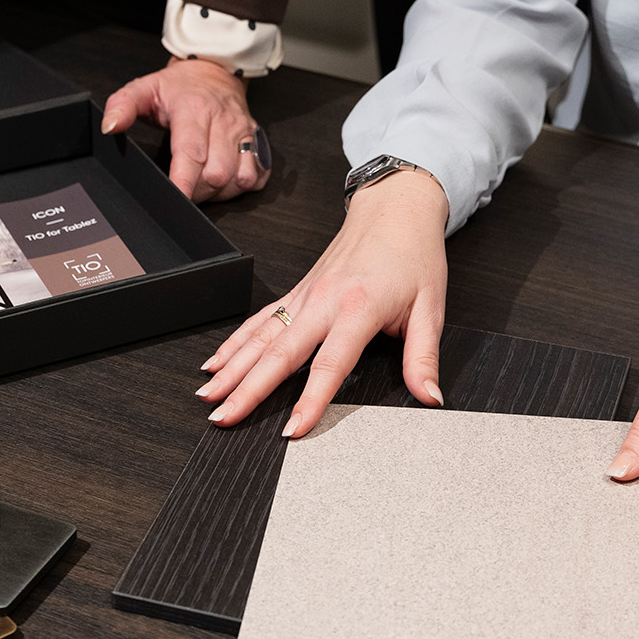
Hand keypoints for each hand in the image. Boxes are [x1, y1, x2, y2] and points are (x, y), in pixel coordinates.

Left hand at [101, 57, 267, 202]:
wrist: (216, 71)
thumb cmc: (181, 87)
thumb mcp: (145, 88)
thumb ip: (122, 105)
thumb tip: (111, 127)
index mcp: (195, 110)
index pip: (191, 153)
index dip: (184, 182)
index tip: (177, 199)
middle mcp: (224, 122)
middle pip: (217, 174)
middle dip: (198, 191)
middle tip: (183, 187)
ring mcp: (244, 134)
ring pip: (239, 179)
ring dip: (220, 192)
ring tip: (202, 184)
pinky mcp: (259, 143)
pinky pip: (256, 177)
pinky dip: (240, 187)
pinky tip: (225, 182)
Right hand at [196, 171, 449, 434]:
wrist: (395, 208)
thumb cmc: (413, 254)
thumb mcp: (431, 308)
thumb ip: (424, 358)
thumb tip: (429, 396)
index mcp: (358, 308)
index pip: (329, 365)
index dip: (309, 401)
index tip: (292, 430)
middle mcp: (323, 301)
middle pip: (278, 354)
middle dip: (246, 390)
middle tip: (222, 418)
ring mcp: (305, 296)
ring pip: (259, 338)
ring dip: (230, 369)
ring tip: (208, 397)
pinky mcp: (297, 292)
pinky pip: (259, 321)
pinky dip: (234, 343)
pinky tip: (215, 363)